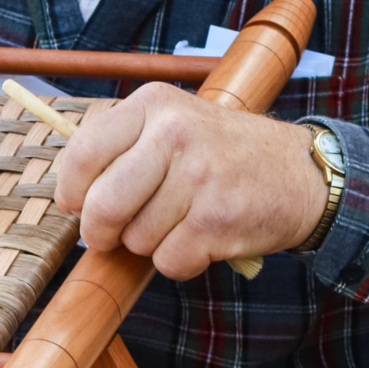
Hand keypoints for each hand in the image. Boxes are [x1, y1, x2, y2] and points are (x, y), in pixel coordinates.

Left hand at [53, 83, 328, 278]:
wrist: (300, 174)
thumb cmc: (222, 157)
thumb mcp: (171, 126)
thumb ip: (120, 150)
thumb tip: (68, 199)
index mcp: (153, 105)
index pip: (82, 155)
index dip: (73, 194)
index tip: (81, 206)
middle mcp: (174, 133)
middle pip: (101, 207)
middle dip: (101, 233)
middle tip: (115, 235)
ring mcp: (198, 175)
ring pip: (136, 241)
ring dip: (152, 245)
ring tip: (182, 222)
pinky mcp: (217, 218)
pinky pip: (169, 262)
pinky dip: (181, 262)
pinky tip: (203, 239)